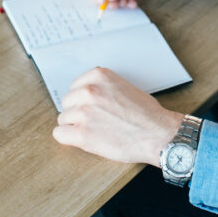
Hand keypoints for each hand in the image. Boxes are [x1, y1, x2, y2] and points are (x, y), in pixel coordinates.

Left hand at [52, 67, 182, 165]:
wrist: (158, 134)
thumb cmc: (146, 114)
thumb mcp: (124, 86)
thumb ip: (102, 87)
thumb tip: (84, 94)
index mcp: (99, 76)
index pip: (75, 86)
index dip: (84, 99)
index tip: (93, 107)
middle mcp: (89, 91)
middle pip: (67, 102)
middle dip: (78, 112)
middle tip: (96, 121)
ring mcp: (84, 112)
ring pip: (63, 119)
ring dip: (76, 126)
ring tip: (95, 131)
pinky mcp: (82, 134)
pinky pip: (59, 134)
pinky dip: (69, 138)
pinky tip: (84, 139)